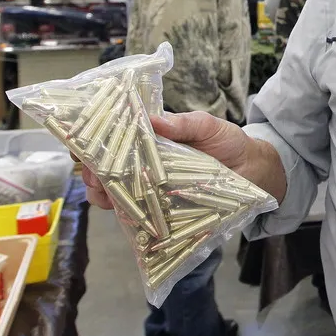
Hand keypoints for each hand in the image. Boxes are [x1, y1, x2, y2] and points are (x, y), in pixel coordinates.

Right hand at [82, 111, 248, 209]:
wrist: (253, 170)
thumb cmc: (228, 142)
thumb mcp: (208, 126)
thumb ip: (185, 124)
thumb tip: (156, 120)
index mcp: (152, 138)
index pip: (114, 138)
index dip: (93, 143)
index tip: (81, 147)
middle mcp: (146, 163)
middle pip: (108, 169)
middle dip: (94, 173)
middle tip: (94, 177)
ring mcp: (152, 187)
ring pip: (116, 193)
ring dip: (103, 194)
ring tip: (104, 195)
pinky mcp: (163, 208)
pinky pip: (138, 214)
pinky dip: (126, 215)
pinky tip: (123, 214)